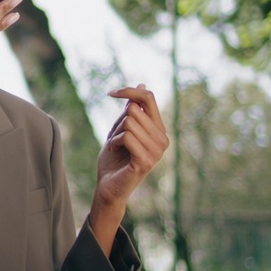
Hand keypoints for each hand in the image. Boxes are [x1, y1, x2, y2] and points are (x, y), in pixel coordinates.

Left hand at [89, 85, 168, 249]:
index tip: (111, 93)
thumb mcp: (120, 129)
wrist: (108, 186)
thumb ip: (131, 110)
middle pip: (134, 110)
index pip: (148, 98)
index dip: (129, 91)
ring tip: (116, 148)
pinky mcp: (146, 160)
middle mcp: (162, 140)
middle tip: (116, 141)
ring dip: (114, 135)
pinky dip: (113, 142)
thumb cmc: (114, 159)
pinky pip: (126, 136)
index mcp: (159, 130)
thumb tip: (142, 85)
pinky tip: (114, 152)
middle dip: (117, 123)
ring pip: (129, 122)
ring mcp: (157, 151)